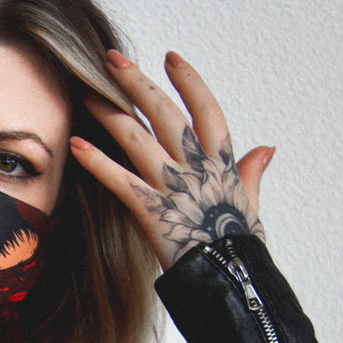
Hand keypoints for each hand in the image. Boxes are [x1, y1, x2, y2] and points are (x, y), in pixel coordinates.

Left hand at [70, 50, 270, 269]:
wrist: (233, 285)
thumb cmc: (239, 251)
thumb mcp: (250, 208)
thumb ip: (250, 174)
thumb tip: (266, 148)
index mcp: (223, 165)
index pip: (208, 111)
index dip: (190, 82)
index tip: (171, 58)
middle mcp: (198, 169)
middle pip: (166, 114)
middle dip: (137, 83)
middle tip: (111, 59)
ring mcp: (175, 189)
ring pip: (138, 140)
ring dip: (109, 113)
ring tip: (86, 91)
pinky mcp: (153, 212)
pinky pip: (120, 181)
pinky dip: (97, 162)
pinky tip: (76, 144)